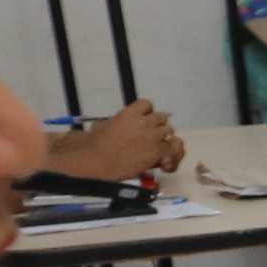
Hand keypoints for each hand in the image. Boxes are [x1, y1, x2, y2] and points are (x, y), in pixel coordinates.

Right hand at [60, 101, 180, 179]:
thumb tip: (112, 124)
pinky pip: (172, 149)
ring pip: (168, 131)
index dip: (147, 112)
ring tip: (157, 148)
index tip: (143, 119)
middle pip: (161, 117)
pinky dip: (169, 154)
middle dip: (158, 125)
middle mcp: (143, 122)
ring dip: (164, 139)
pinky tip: (163, 161)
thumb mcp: (100, 126)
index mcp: (129, 114)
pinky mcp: (158, 151)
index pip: (147, 104)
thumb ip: (112, 122)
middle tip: (152, 136)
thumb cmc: (94, 147)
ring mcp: (152, 136)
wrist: (98, 162)